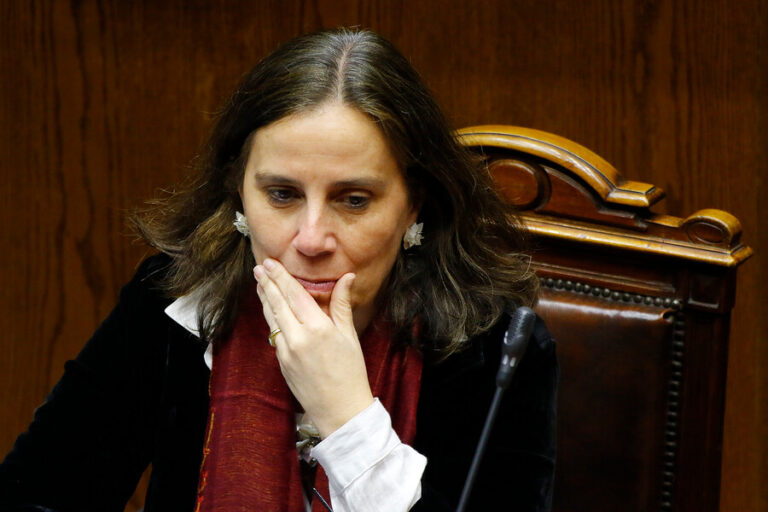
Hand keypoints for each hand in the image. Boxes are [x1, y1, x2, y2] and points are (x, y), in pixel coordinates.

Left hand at [253, 258, 373, 437]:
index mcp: (318, 328)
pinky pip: (274, 334)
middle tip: (259, 267)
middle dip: (267, 283)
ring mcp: (286, 351)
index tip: (270, 263)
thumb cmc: (351, 373)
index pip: (294, 294)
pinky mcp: (281, 363)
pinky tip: (270, 310)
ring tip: (260, 283)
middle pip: (277, 303)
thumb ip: (342, 304)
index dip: (281, 277)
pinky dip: (271, 318)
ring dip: (264, 299)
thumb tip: (347, 277)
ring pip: (271, 318)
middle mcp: (298, 337)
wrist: (341, 410)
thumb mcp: (349, 335)